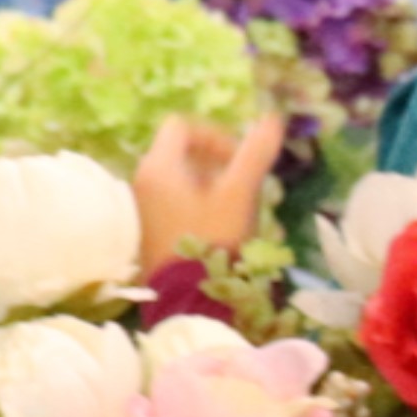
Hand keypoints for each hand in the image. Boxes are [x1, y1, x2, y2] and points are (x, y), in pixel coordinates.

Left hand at [132, 110, 284, 268]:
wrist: (188, 298)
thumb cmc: (213, 240)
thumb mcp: (239, 194)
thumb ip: (255, 154)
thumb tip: (273, 119)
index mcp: (160, 167)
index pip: (181, 126)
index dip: (213, 134)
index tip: (237, 158)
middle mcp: (144, 181)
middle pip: (179, 152)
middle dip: (215, 161)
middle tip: (241, 182)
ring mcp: (143, 206)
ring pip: (178, 177)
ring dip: (209, 183)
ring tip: (234, 206)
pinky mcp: (148, 228)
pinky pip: (172, 200)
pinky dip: (196, 201)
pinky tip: (218, 225)